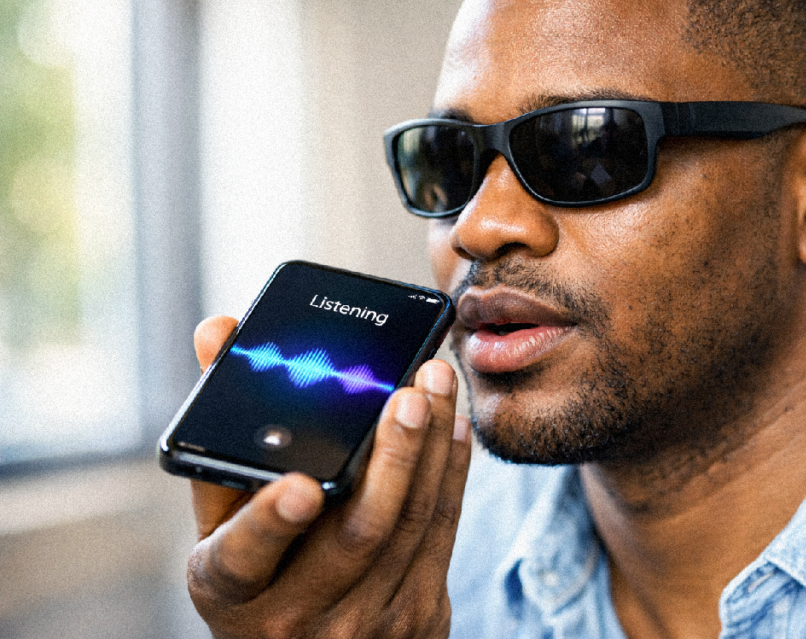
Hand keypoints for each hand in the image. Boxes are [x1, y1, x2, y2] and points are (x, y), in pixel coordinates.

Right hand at [186, 316, 471, 637]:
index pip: (244, 558)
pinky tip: (452, 427)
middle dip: (392, 458)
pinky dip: (452, 473)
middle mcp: (297, 615)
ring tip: (438, 386)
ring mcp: (364, 622)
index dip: (269, 522)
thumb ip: (221, 434)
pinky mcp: (418, 615)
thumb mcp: (220, 522)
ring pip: (412, 526)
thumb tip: (216, 332)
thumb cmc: (259, 574)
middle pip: (358, 533)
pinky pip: (442, 534)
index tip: (299, 486)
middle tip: (410, 394)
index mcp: (232, 589)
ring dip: (432, 449)